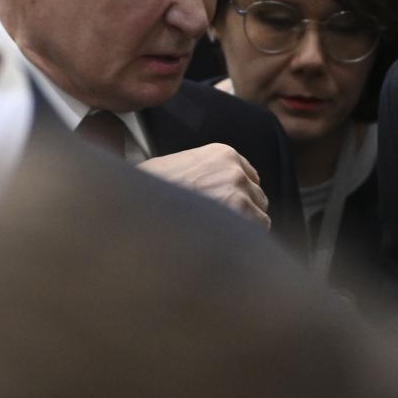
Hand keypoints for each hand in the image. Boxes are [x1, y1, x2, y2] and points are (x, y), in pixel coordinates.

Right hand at [139, 144, 270, 230]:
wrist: (137, 209)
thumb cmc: (149, 191)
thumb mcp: (178, 165)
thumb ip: (204, 171)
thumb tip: (214, 189)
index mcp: (223, 154)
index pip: (249, 177)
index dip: (239, 196)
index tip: (227, 208)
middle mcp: (235, 170)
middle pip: (257, 197)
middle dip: (244, 212)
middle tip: (219, 227)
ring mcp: (239, 193)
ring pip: (260, 216)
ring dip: (244, 228)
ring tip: (218, 237)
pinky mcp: (239, 216)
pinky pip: (258, 232)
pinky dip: (244, 241)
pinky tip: (222, 244)